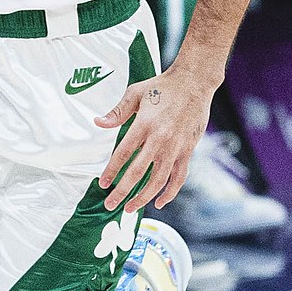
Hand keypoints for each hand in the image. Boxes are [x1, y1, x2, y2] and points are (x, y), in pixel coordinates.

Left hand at [94, 67, 210, 212]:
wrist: (194, 83)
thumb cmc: (162, 86)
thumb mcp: (135, 93)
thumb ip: (117, 112)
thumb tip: (98, 122)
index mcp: (144, 124)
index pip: (123, 153)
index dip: (112, 171)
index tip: (103, 184)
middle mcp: (160, 138)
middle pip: (138, 172)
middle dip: (123, 191)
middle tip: (110, 205)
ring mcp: (175, 147)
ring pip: (158, 180)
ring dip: (144, 197)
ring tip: (130, 208)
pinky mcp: (188, 150)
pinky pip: (178, 177)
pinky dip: (170, 192)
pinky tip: (159, 202)